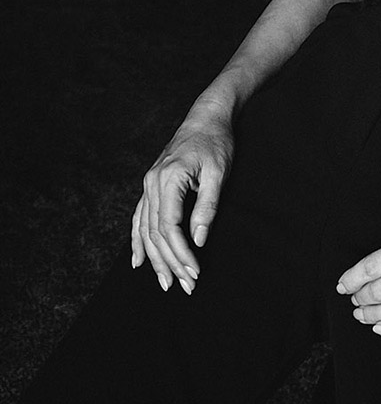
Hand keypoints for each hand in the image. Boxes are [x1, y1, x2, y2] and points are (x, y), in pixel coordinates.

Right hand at [131, 100, 234, 295]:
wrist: (207, 116)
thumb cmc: (216, 141)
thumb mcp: (219, 172)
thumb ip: (207, 206)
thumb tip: (199, 240)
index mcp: (168, 179)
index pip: (170, 228)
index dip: (181, 253)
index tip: (195, 272)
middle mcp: (152, 183)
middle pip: (156, 233)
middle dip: (170, 263)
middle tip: (185, 287)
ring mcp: (149, 184)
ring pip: (145, 229)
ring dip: (155, 259)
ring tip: (166, 283)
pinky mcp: (151, 184)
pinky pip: (139, 218)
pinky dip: (137, 241)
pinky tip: (138, 261)